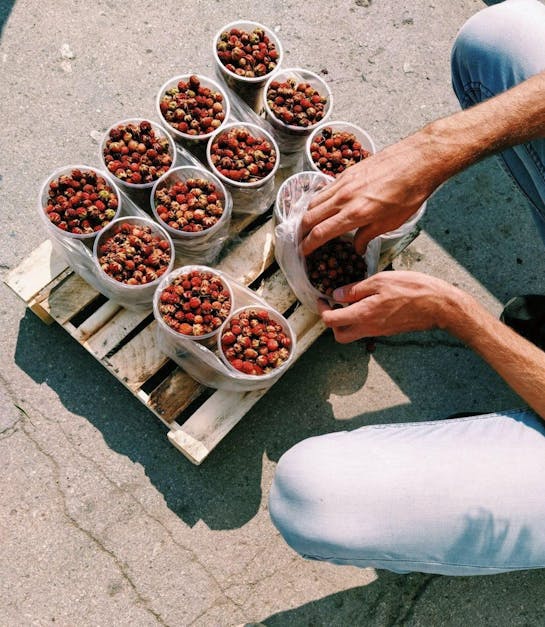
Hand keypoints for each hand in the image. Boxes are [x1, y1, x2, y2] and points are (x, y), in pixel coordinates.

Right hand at [301, 133, 439, 255]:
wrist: (419, 160)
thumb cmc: (410, 192)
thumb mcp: (391, 222)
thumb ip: (368, 235)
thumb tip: (356, 247)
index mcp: (355, 214)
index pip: (320, 233)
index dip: (308, 245)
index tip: (303, 253)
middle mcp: (344, 198)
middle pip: (309, 217)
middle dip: (301, 233)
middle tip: (300, 242)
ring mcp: (343, 183)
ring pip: (313, 202)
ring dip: (306, 216)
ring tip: (307, 227)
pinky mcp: (346, 172)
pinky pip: (324, 189)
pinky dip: (317, 201)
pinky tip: (322, 208)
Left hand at [318, 271, 465, 342]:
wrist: (439, 305)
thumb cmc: (413, 289)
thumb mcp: (380, 280)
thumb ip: (356, 289)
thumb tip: (336, 294)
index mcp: (364, 315)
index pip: (331, 321)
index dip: (321, 309)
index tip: (322, 298)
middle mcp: (369, 328)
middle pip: (340, 335)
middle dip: (331, 322)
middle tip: (332, 304)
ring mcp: (379, 331)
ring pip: (353, 334)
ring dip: (345, 321)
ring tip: (349, 301)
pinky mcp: (387, 330)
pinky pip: (366, 329)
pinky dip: (360, 319)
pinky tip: (365, 302)